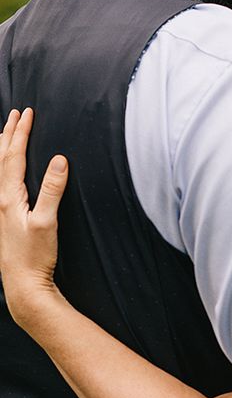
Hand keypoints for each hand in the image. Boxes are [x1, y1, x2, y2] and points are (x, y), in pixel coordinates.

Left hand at [0, 108, 68, 327]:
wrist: (22, 284)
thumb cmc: (35, 255)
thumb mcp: (47, 221)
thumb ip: (52, 189)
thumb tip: (60, 160)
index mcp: (8, 197)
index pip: (14, 157)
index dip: (21, 133)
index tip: (27, 113)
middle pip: (1, 158)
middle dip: (8, 134)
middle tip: (15, 113)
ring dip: (2, 148)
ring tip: (4, 133)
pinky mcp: (4, 218)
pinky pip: (0, 182)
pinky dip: (1, 167)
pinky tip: (6, 171)